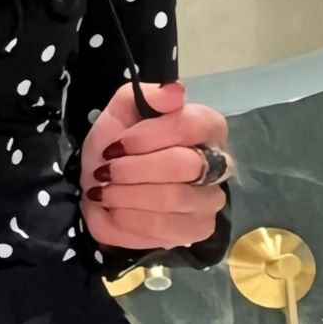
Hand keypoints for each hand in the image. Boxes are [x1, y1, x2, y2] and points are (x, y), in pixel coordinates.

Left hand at [77, 79, 232, 254]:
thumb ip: (142, 95)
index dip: (149, 136)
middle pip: (184, 165)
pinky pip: (161, 228)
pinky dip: (127, 219)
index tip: (116, 145)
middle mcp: (219, 165)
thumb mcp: (120, 113)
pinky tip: (113, 210)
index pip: (191, 126)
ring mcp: (209, 201)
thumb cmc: (117, 147)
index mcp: (207, 128)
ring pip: (171, 199)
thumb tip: (174, 92)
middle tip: (105, 171)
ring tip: (104, 190)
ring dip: (126, 195)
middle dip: (133, 170)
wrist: (103, 189)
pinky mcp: (195, 231)